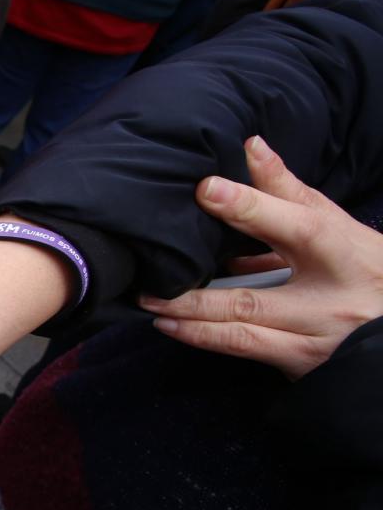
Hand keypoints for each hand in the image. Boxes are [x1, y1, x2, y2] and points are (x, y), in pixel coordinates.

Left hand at [140, 136, 382, 378]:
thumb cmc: (363, 268)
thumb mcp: (336, 225)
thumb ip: (287, 190)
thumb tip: (250, 145)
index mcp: (341, 253)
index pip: (295, 224)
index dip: (251, 207)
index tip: (206, 188)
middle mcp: (328, 301)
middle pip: (254, 296)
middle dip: (196, 295)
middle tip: (148, 283)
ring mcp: (315, 338)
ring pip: (242, 331)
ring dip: (190, 321)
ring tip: (150, 305)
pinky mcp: (303, 364)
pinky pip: (247, 351)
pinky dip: (206, 339)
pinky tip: (173, 327)